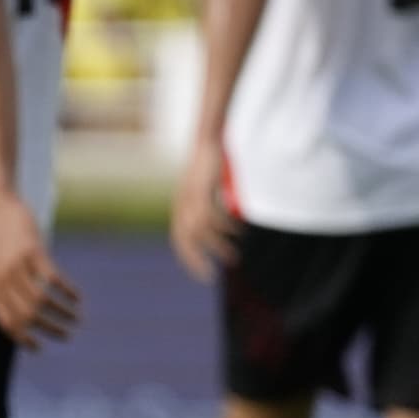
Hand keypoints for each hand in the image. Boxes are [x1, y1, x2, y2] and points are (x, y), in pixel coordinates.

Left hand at [0, 194, 80, 350]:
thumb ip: (2, 289)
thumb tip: (18, 312)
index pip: (7, 323)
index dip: (23, 339)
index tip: (39, 347)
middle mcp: (2, 281)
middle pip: (28, 316)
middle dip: (50, 330)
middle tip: (67, 335)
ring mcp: (16, 266)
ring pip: (42, 300)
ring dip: (62, 313)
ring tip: (77, 318)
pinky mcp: (33, 251)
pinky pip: (52, 278)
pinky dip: (67, 291)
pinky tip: (78, 297)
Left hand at [170, 137, 236, 283]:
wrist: (207, 141)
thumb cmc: (208, 166)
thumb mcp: (204, 189)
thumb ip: (205, 207)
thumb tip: (215, 226)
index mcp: (180, 208)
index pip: (180, 241)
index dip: (189, 259)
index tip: (203, 273)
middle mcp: (182, 206)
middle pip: (187, 241)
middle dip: (198, 261)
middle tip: (212, 276)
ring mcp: (191, 198)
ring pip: (202, 232)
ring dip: (218, 246)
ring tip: (233, 256)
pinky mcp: (203, 190)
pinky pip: (214, 216)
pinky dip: (226, 226)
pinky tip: (238, 231)